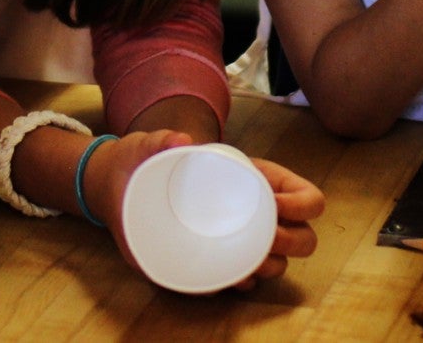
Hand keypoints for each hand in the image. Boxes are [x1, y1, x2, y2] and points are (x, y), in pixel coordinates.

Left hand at [82, 132, 322, 288]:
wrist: (116, 183)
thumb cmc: (143, 158)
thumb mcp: (151, 144)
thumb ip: (162, 139)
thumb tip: (181, 141)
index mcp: (254, 178)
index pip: (306, 197)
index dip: (303, 203)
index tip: (279, 205)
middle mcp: (252, 210)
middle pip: (303, 237)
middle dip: (294, 241)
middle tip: (267, 238)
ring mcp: (236, 237)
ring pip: (278, 263)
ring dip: (271, 266)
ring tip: (250, 261)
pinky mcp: (214, 258)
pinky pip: (243, 279)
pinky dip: (243, 282)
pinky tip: (232, 277)